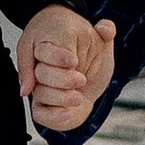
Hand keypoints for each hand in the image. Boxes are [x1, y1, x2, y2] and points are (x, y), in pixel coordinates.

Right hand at [17, 5, 117, 132]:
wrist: (86, 73)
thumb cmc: (87, 54)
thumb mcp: (99, 41)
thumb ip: (105, 31)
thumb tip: (105, 29)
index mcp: (49, 45)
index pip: (44, 51)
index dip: (58, 57)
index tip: (74, 60)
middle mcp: (41, 67)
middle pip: (41, 74)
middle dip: (62, 79)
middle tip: (81, 79)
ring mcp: (41, 87)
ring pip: (40, 94)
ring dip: (61, 97)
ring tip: (78, 97)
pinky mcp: (43, 106)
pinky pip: (39, 113)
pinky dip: (53, 115)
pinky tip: (68, 113)